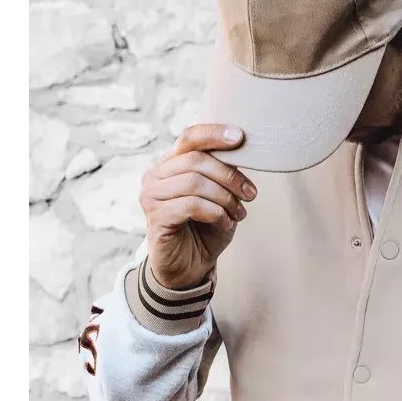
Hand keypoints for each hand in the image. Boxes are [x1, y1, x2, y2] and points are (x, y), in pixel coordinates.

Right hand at [140, 123, 256, 289]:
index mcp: (170, 163)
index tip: (241, 137)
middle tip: (250, 195)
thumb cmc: (205, 228)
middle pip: (197, 160)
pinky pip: (191, 205)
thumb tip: (243, 148)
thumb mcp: (220, 195)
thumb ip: (223, 172)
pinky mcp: (155, 218)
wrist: (190, 267)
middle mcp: (155, 175)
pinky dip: (215, 213)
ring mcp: (151, 196)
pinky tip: (225, 223)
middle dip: (230, 176)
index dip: (215, 133)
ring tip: (239, 213)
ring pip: (195, 182)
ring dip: (225, 198)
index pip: (190, 137)